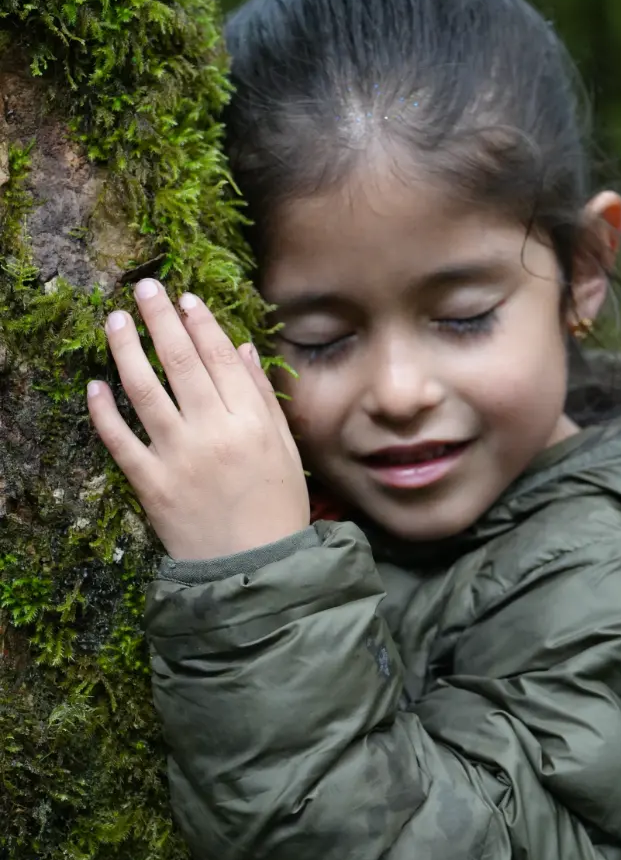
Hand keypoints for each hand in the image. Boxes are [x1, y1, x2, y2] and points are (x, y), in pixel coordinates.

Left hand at [87, 279, 309, 560]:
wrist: (256, 571)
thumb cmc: (278, 508)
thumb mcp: (286, 448)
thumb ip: (263, 397)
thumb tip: (241, 348)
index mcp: (252, 422)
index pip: (220, 358)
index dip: (200, 324)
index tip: (185, 298)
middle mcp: (213, 433)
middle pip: (180, 363)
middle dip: (160, 320)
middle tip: (144, 288)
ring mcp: (178, 458)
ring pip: (144, 391)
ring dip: (126, 350)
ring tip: (115, 321)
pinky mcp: (150, 485)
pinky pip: (119, 442)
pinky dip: (103, 412)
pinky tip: (94, 385)